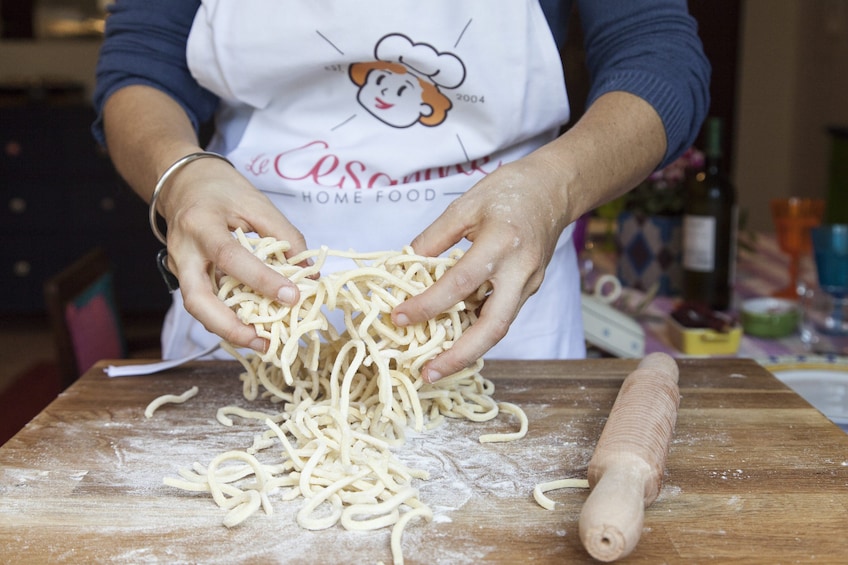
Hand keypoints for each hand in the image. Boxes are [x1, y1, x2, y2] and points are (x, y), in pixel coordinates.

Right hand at [159, 158, 308, 351]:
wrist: (184, 182)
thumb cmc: (222, 190)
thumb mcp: (257, 203)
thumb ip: (285, 235)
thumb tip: (309, 274)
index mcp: (201, 224)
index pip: (230, 256)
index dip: (261, 279)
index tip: (292, 296)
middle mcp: (183, 251)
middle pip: (197, 299)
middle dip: (229, 327)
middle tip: (264, 341)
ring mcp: (179, 267)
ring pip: (197, 308)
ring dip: (228, 330)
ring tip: (262, 342)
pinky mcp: (184, 277)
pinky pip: (203, 303)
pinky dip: (225, 319)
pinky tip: (251, 328)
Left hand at [391, 155, 570, 382]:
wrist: (555, 188)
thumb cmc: (510, 190)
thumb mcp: (466, 205)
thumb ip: (435, 238)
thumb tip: (405, 267)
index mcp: (502, 243)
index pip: (460, 283)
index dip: (428, 304)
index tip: (399, 317)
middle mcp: (520, 270)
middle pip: (493, 327)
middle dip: (459, 356)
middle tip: (427, 373)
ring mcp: (529, 283)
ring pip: (499, 328)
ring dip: (468, 351)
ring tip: (437, 366)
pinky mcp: (529, 288)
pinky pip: (501, 315)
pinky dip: (477, 331)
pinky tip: (454, 340)